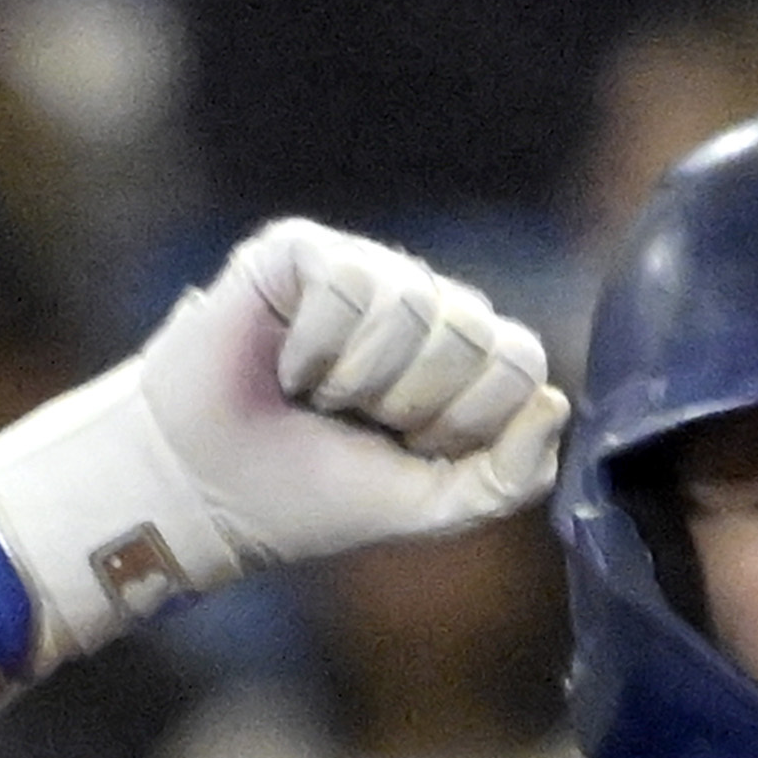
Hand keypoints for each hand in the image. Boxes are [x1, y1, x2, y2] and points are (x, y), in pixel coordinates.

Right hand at [0, 221, 563, 666]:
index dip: (466, 422)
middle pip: (474, 334)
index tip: (405, 451)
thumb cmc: (307, 496)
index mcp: (457, 363)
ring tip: (313, 394)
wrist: (205, 490)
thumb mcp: (425, 508)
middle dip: (412, 405)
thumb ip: (506, 479)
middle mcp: (421, 305)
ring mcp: (364, 270)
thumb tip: (552, 401)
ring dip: (358, 379)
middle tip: (351, 423)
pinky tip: (283, 363)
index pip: (518, 364)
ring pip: (415, 307)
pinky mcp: (303, 250)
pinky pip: (350, 284)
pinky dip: (315, 347)